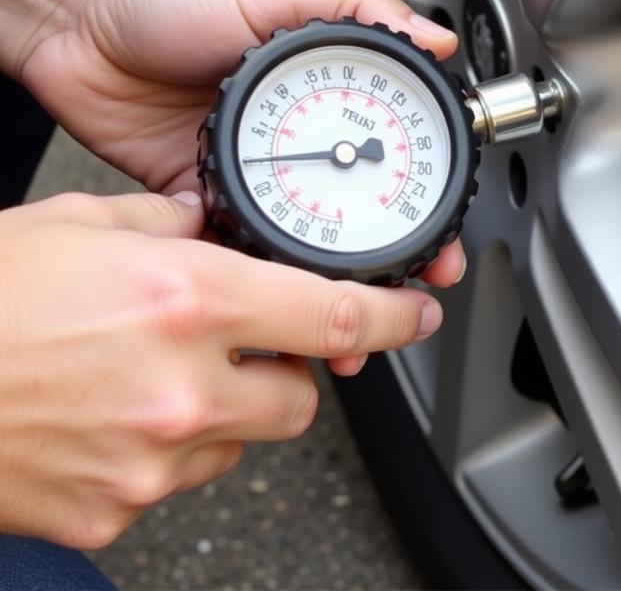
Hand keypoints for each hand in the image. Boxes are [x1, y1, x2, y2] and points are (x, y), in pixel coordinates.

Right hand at [0, 190, 444, 547]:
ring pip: (242, 443)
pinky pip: (179, 482)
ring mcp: (147, 462)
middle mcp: (179, 387)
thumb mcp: (86, 225)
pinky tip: (120, 414)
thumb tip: (221, 225)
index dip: (392, 318)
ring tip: (162, 373)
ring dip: (227, 410)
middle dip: (290, 370)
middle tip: (250, 343)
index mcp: (186, 301)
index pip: (333, 316)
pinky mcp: (112, 514)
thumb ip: (176, 225)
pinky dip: (172, 450)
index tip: (416, 315)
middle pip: (299, 397)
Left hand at [8, 0, 462, 285]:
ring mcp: (247, 160)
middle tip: (413, 278)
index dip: (420, 184)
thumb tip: (436, 36)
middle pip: (352, 196)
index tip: (443, 222)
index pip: (387, 137)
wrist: (71, 17)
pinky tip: (275, 285)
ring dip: (324, 267)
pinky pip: (233, 237)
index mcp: (317, 78)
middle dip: (387, 244)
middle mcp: (289, 124)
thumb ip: (358, 3)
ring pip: (299, 228)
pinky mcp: (199, 187)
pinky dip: (253, 266)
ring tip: (349, 299)